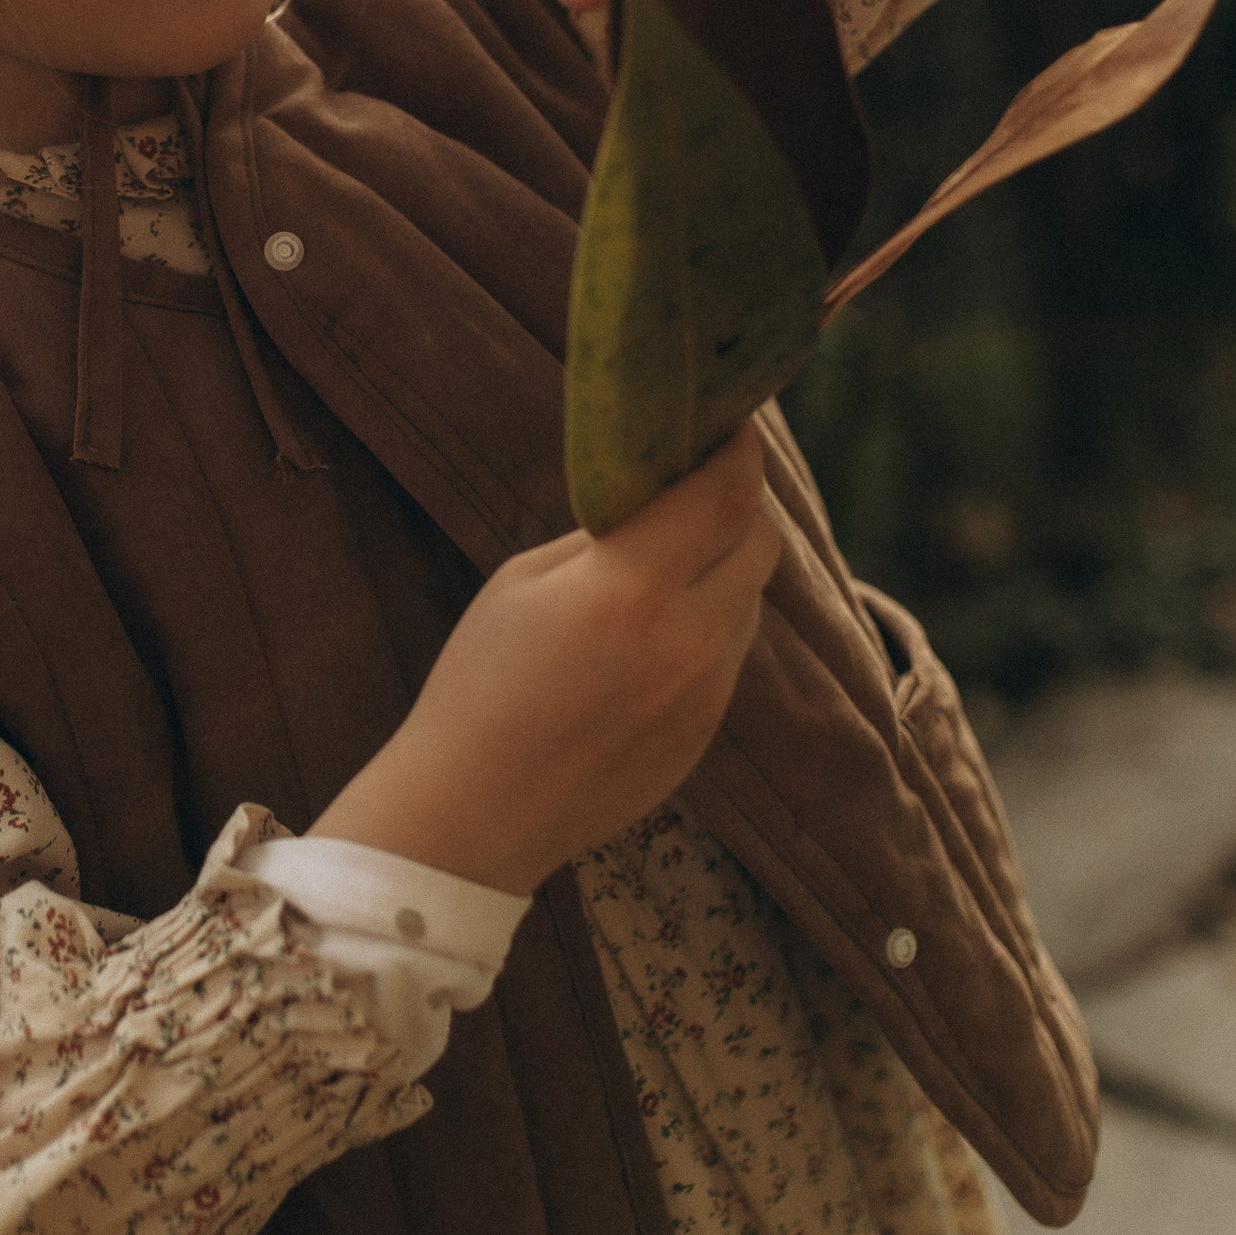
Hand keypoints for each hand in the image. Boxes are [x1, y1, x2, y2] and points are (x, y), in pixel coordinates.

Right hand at [308, 428, 781, 894]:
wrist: (475, 813)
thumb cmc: (479, 685)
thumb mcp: (522, 582)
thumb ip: (601, 538)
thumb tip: (653, 501)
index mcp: (631, 590)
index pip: (726, 494)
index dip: (739, 448)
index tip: (731, 421)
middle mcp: (688, 640)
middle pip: (760, 542)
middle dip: (740, 502)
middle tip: (703, 481)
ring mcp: (707, 694)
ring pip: (748, 601)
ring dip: (724, 567)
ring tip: (669, 560)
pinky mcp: (707, 734)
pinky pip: (728, 656)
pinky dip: (708, 625)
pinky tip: (651, 634)